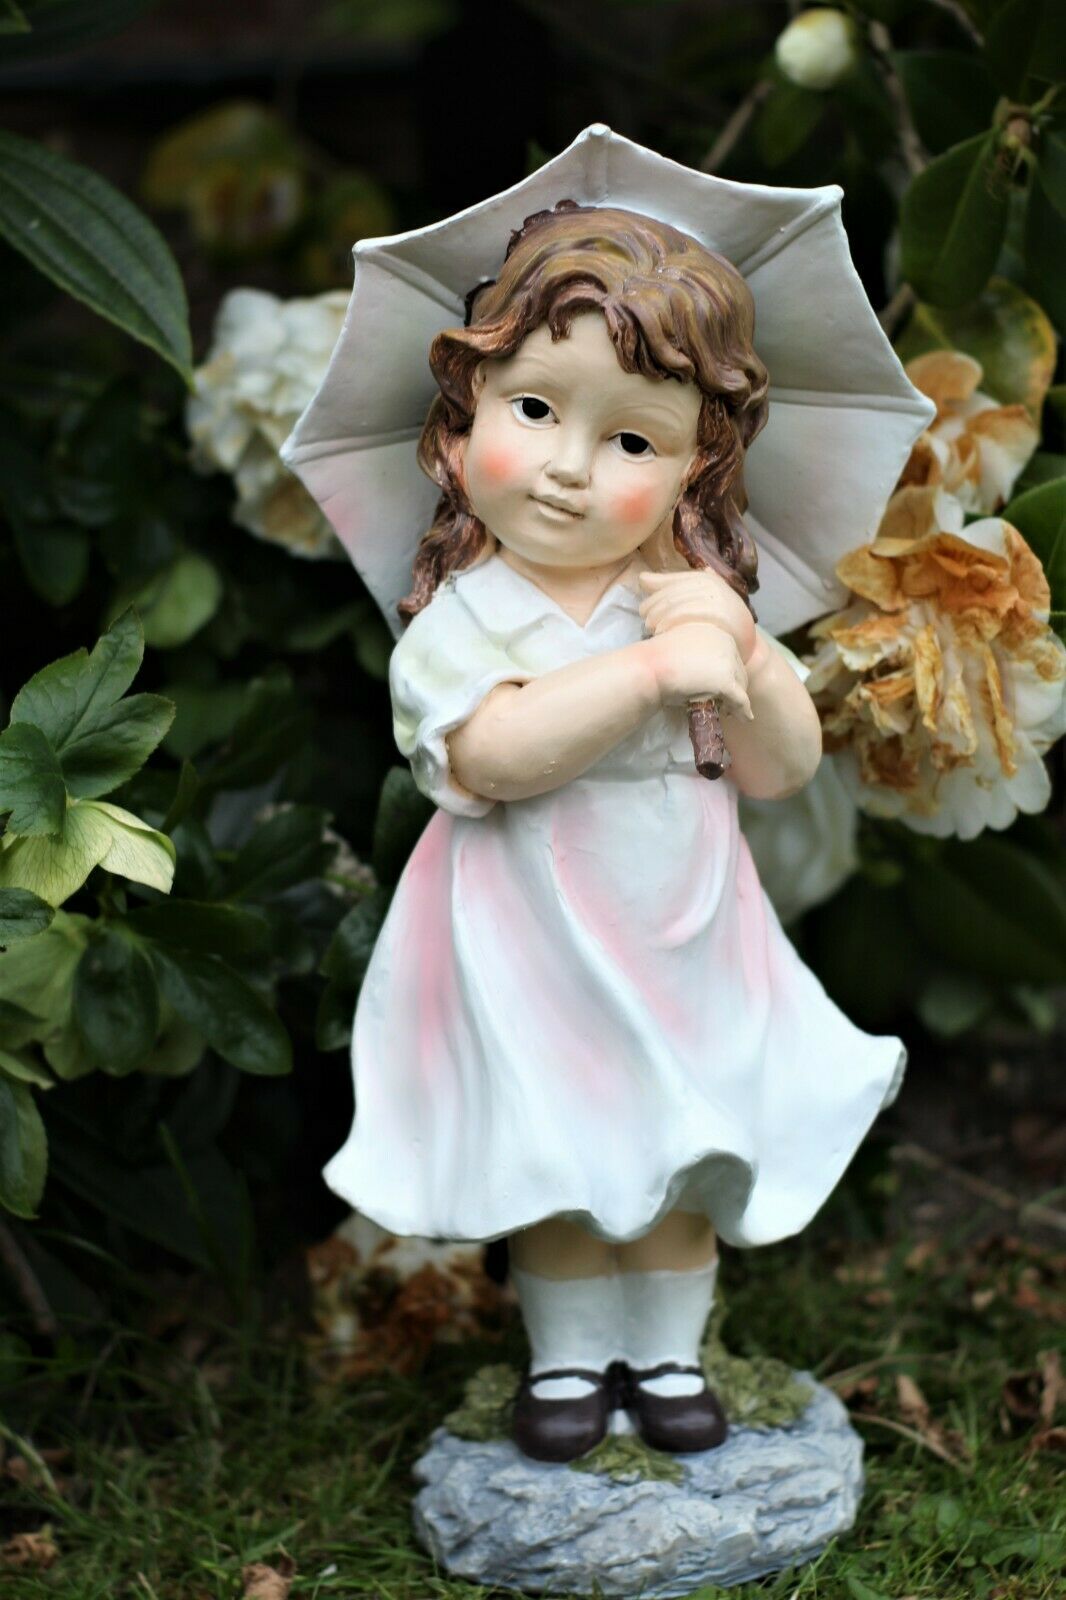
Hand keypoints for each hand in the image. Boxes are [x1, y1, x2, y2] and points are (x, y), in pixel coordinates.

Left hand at [639, 569, 756, 663]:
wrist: (749, 645)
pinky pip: (685, 613)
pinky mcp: (717, 613)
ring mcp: (715, 598)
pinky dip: (669, 621)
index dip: (653, 591)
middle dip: (653, 605)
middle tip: (645, 619)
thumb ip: (675, 588)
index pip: (670, 579)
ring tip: (650, 627)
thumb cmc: (721, 623)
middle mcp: (710, 584)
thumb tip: (643, 578)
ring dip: (657, 615)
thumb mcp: (702, 601)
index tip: (644, 606)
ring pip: (675, 603)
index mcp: (705, 578)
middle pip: (670, 592)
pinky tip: (661, 631)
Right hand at [646, 623, 753, 720]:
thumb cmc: (657, 661)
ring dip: (736, 700)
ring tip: (726, 712)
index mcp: (715, 632)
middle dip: (734, 688)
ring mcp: (727, 661)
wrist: (648, 668)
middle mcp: (726, 643)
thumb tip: (709, 673)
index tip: (720, 688)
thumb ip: (700, 657)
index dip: (727, 674)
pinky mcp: (726, 681)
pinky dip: (743, 711)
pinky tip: (744, 718)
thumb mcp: (683, 650)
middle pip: (739, 671)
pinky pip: (740, 700)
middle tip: (725, 704)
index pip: (730, 657)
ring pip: (741, 686)